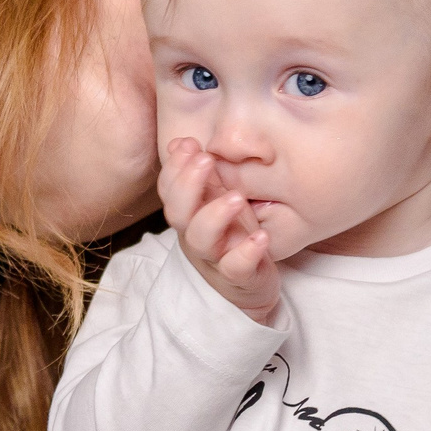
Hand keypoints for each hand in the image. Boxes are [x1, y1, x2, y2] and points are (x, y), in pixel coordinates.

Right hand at [158, 137, 278, 321]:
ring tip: (238, 197)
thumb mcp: (216, 202)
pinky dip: (246, 252)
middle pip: (178, 213)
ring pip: (201, 240)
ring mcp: (216, 258)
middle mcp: (196, 235)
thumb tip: (180, 141)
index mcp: (189, 215)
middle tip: (206, 160)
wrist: (248, 288)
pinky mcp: (239, 277)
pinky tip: (260, 237)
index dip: (174, 169)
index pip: (169, 191)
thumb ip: (199, 175)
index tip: (188, 144)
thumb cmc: (231, 238)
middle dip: (188, 185)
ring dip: (216, 215)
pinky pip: (236, 267)